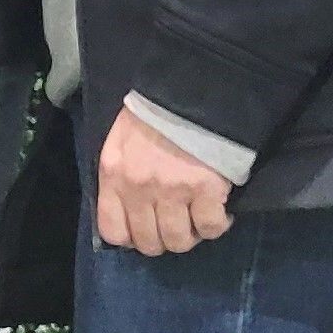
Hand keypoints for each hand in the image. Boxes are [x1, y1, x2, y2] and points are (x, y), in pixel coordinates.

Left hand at [96, 106, 235, 256]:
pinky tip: (219, 211)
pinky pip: (210, 227)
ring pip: (179, 241)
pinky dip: (217, 225)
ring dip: (190, 235)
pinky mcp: (206, 189)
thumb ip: (120, 175)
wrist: (192, 90)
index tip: (146, 231)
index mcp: (113, 175)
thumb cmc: (154, 114)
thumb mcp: (121, 142)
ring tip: (197, 219)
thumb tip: (130, 210)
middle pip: (149, 242)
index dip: (131, 238)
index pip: (112, 231)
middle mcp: (139, 188)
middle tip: (177, 224)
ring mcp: (172, 191)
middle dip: (163, 239)